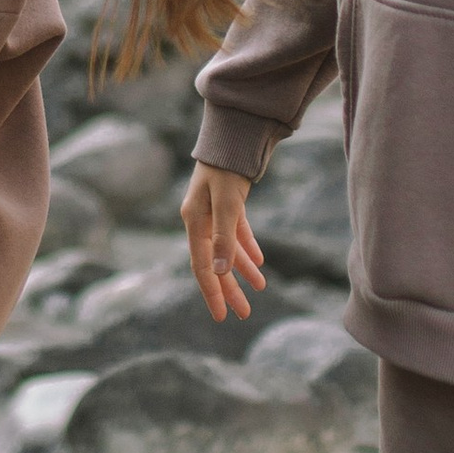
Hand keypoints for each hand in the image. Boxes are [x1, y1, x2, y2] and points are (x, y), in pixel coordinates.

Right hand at [183, 163, 265, 323]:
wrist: (233, 136)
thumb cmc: (226, 168)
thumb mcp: (227, 204)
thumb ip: (224, 238)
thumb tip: (220, 272)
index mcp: (193, 222)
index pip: (202, 266)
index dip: (212, 292)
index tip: (221, 316)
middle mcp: (200, 220)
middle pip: (215, 262)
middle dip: (229, 288)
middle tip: (243, 313)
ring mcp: (213, 212)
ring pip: (227, 249)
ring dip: (242, 270)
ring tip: (259, 289)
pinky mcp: (228, 204)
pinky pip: (237, 232)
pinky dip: (247, 247)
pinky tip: (259, 261)